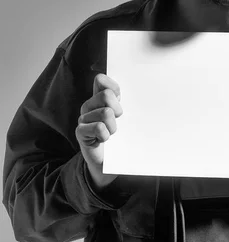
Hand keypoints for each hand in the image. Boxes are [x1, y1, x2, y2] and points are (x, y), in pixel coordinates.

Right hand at [75, 73, 121, 189]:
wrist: (111, 162)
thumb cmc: (120, 136)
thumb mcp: (125, 116)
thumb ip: (125, 101)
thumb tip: (135, 88)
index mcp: (98, 97)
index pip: (100, 79)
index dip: (113, 87)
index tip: (120, 99)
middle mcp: (89, 105)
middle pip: (106, 95)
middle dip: (117, 110)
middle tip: (116, 121)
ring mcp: (83, 118)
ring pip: (105, 112)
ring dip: (113, 126)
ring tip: (110, 133)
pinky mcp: (80, 132)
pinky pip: (99, 127)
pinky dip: (106, 135)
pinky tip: (103, 140)